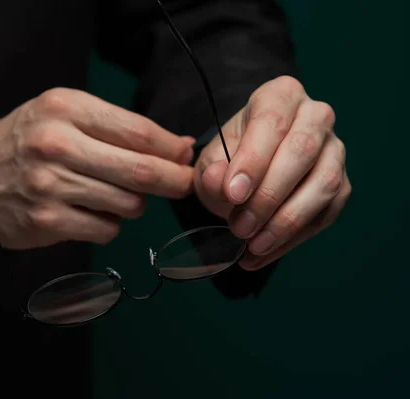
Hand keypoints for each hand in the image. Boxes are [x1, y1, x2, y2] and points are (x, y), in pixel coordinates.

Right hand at [0, 88, 194, 248]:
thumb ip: (117, 128)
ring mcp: (50, 186)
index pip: (139, 132)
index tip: (185, 157)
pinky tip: (91, 212)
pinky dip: (109, 225)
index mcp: (66, 108)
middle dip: (174, 181)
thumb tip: (178, 146)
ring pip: (129, 205)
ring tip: (114, 195)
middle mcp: (58, 144)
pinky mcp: (47, 221)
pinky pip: (107, 230)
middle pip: (142, 171)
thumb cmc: (23, 142)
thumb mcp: (63, 116)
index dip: (172, 149)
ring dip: (134, 204)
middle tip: (183, 184)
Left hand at [194, 76, 350, 269]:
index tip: (233, 193)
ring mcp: (334, 151)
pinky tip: (263, 253)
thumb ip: (212, 170)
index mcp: (280, 96)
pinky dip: (293, 239)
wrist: (249, 168)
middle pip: (302, 152)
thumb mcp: (211, 160)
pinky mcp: (341, 184)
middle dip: (269, 196)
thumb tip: (222, 183)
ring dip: (285, 222)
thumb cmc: (231, 156)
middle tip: (240, 227)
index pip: (271, 122)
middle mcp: (315, 117)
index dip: (253, 160)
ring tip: (252, 245)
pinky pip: (326, 213)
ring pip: (323, 185)